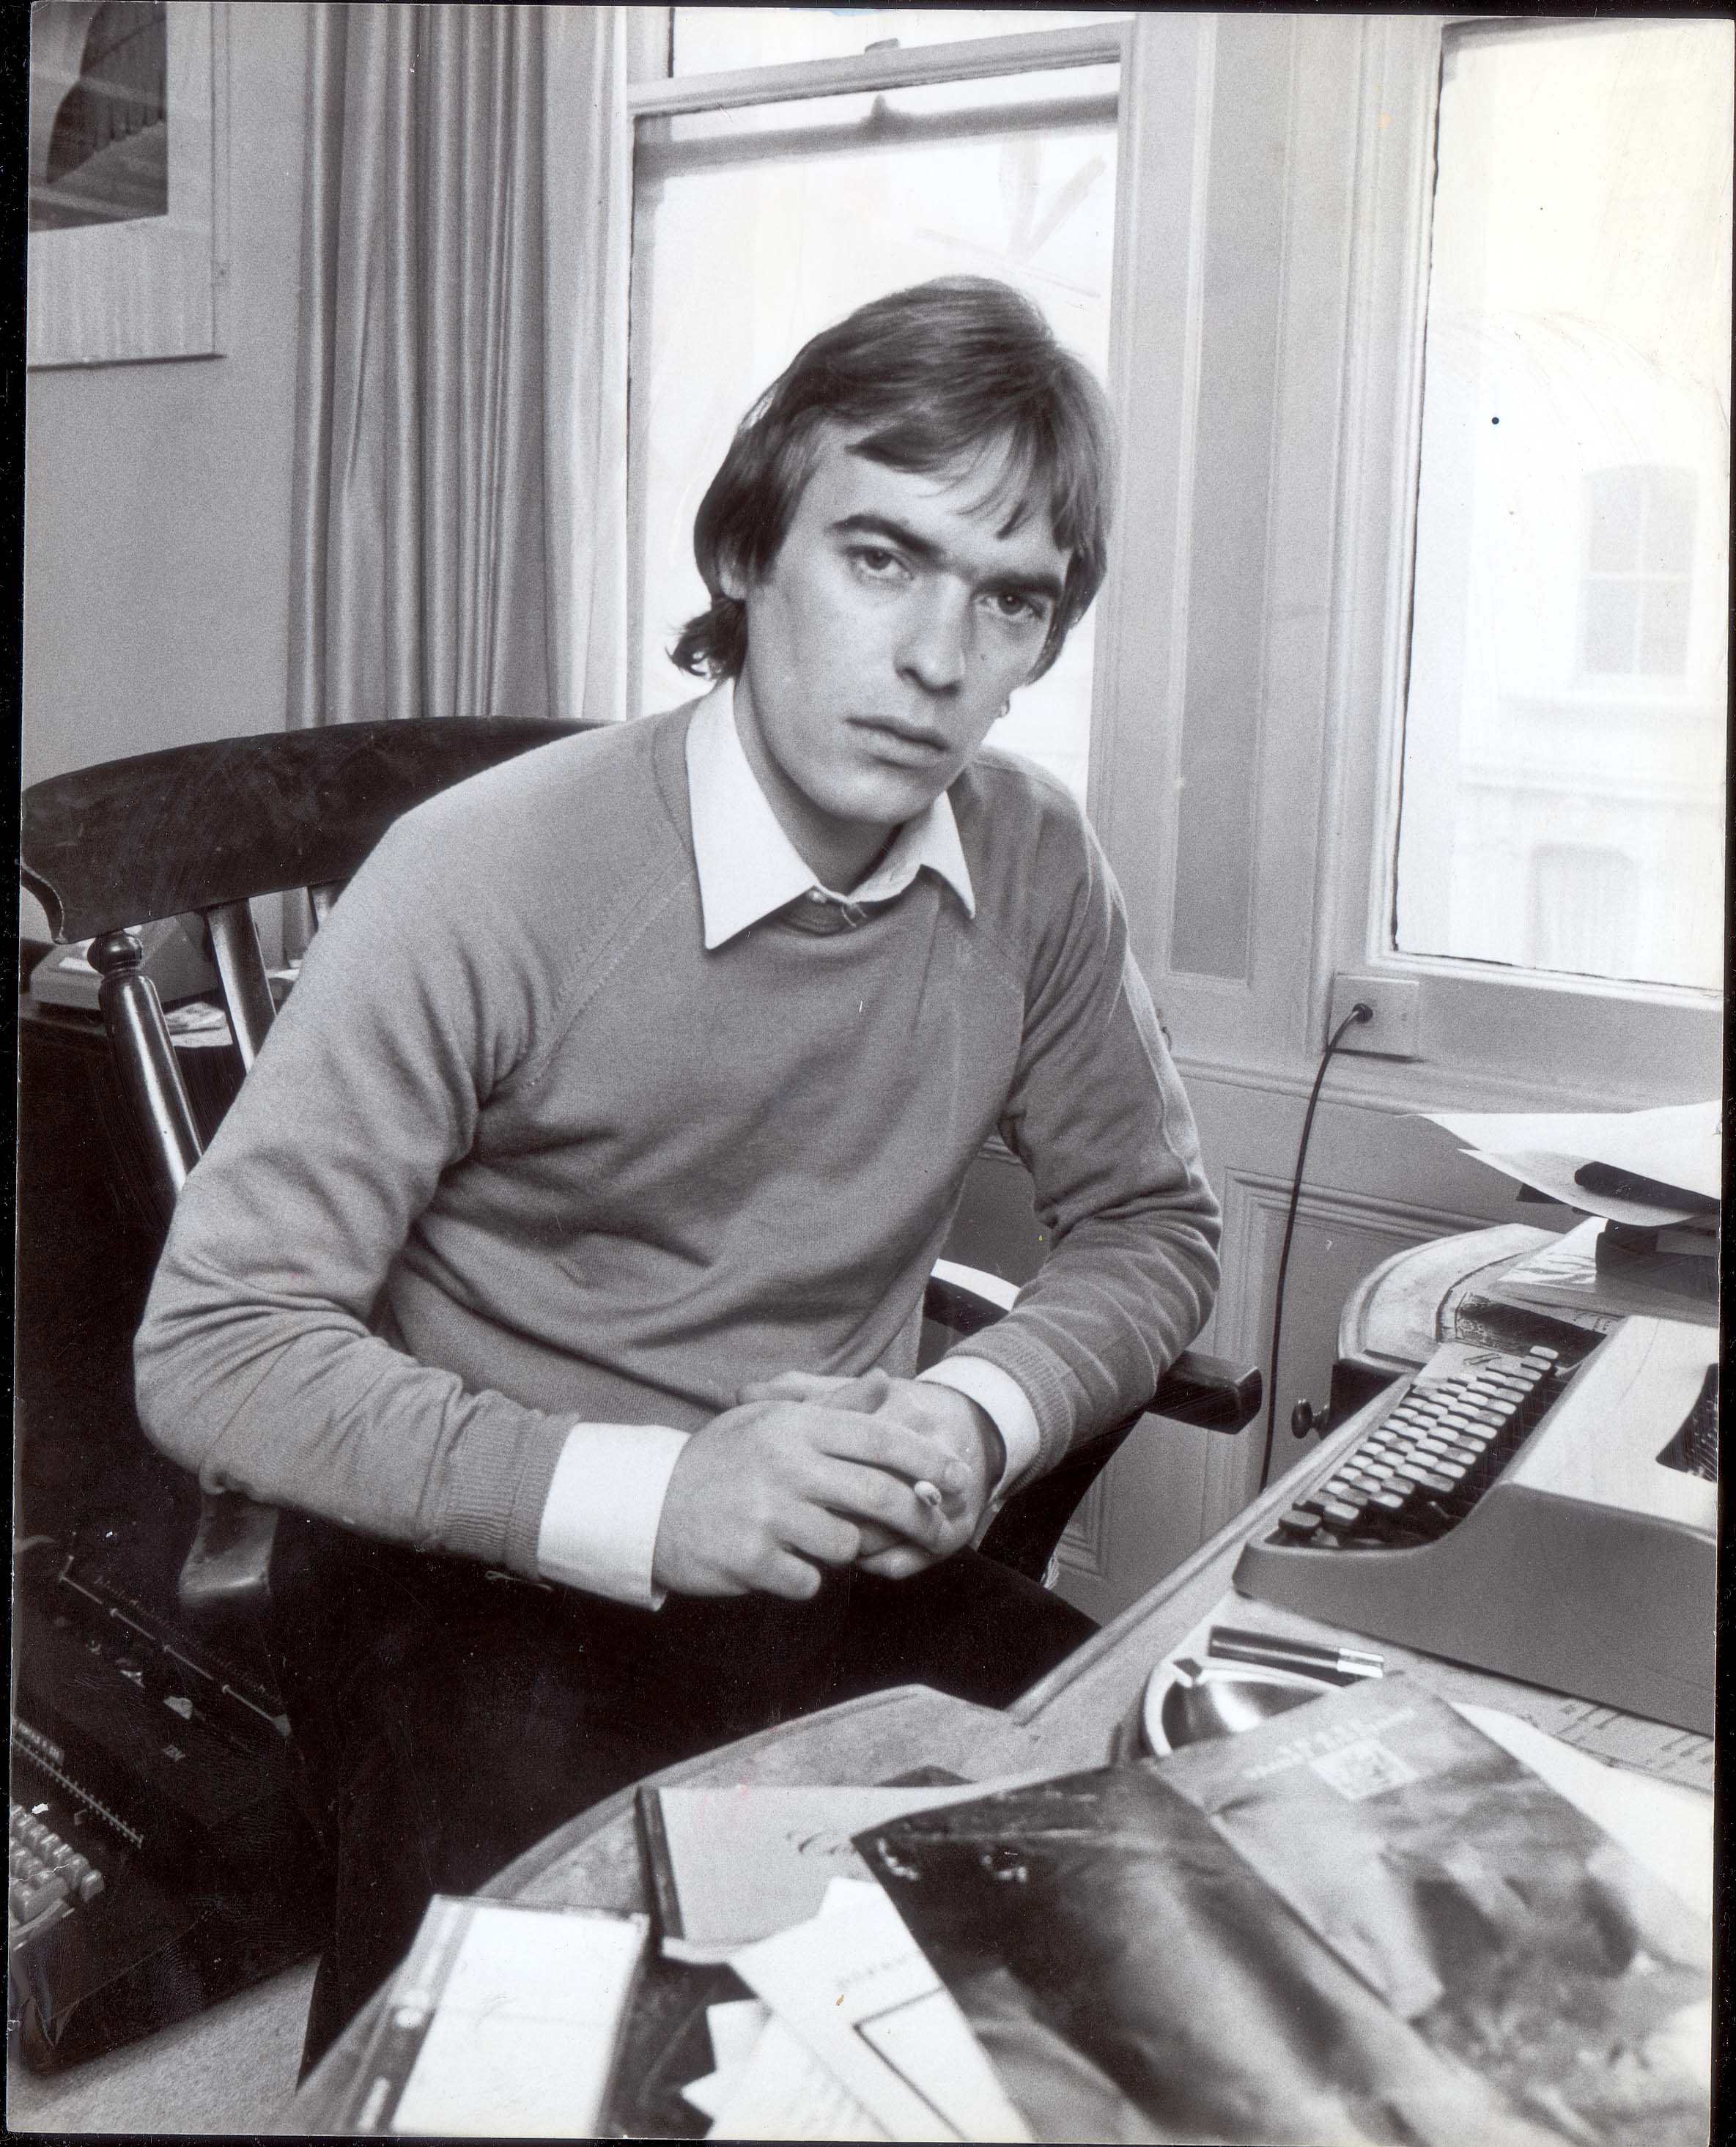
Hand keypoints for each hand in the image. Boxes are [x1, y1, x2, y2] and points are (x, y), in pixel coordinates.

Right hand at [651, 1375, 964, 1600]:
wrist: (649, 1506)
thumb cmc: (720, 1461)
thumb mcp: (771, 1420)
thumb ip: (832, 1406)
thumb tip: (883, 1379)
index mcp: (794, 1427)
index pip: (879, 1438)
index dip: (927, 1459)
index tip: (960, 1476)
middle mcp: (785, 1466)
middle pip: (879, 1495)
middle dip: (919, 1517)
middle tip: (937, 1531)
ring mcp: (767, 1514)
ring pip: (847, 1544)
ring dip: (845, 1550)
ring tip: (816, 1539)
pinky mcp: (751, 1559)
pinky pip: (809, 1581)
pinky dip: (805, 1579)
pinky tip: (782, 1563)